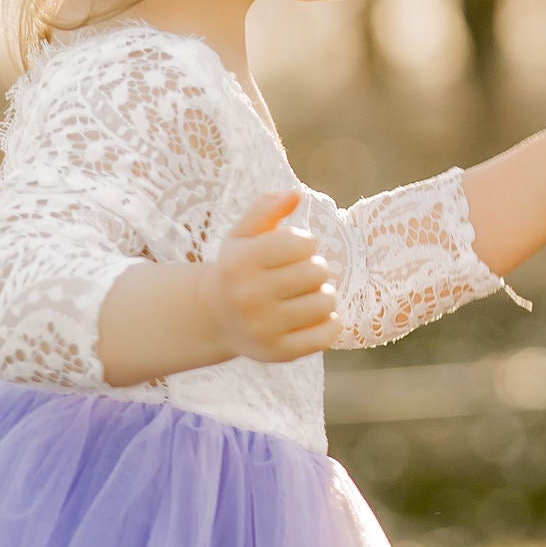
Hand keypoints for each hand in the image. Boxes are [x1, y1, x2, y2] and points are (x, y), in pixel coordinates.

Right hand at [198, 187, 339, 360]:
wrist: (215, 317)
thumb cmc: (238, 269)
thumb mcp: (243, 234)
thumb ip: (266, 208)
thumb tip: (295, 194)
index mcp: (240, 262)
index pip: (301, 243)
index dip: (305, 244)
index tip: (294, 251)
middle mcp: (248, 296)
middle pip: (317, 273)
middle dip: (315, 269)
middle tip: (302, 276)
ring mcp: (263, 328)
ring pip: (326, 302)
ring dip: (323, 296)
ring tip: (307, 295)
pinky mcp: (279, 352)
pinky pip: (328, 333)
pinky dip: (330, 323)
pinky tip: (314, 317)